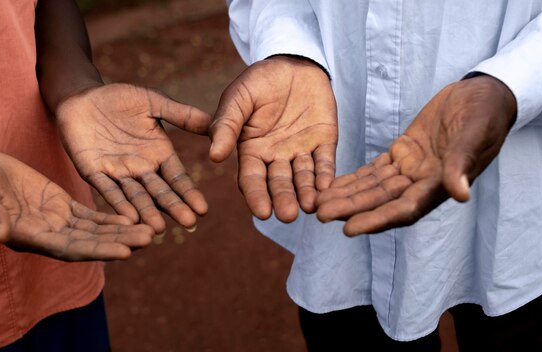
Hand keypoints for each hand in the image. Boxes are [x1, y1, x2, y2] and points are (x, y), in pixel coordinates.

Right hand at [0, 150, 152, 260]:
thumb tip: (3, 232)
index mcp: (30, 238)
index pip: (71, 249)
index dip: (98, 251)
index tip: (125, 252)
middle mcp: (48, 235)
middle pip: (91, 242)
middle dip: (120, 242)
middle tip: (149, 239)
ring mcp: (57, 222)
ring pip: (95, 231)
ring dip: (122, 232)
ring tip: (150, 231)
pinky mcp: (62, 207)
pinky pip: (91, 216)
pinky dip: (110, 219)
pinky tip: (132, 217)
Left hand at [56, 83, 211, 232]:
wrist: (83, 96)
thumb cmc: (120, 98)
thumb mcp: (155, 102)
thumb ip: (182, 115)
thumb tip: (215, 124)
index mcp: (159, 154)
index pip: (177, 178)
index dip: (189, 193)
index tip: (203, 209)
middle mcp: (141, 168)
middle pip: (160, 192)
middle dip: (174, 207)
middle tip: (189, 224)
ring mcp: (118, 173)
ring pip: (135, 196)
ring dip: (147, 213)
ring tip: (158, 229)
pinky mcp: (93, 172)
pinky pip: (107, 190)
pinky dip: (118, 204)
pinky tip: (128, 218)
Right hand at [210, 56, 337, 222]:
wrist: (292, 62)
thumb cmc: (258, 81)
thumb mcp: (237, 99)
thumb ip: (226, 125)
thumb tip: (214, 156)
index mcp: (251, 151)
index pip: (252, 179)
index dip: (256, 196)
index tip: (262, 213)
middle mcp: (276, 157)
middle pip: (279, 183)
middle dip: (283, 199)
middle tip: (288, 215)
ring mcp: (300, 150)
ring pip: (303, 177)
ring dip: (306, 192)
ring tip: (309, 206)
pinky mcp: (324, 141)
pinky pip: (325, 162)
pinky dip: (326, 175)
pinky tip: (327, 187)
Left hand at [316, 75, 516, 235]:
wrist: (482, 95)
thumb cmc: (485, 114)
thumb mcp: (475, 133)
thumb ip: (462, 163)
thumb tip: (459, 195)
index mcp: (440, 184)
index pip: (404, 208)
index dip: (377, 219)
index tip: (349, 229)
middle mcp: (422, 183)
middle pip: (381, 202)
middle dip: (351, 209)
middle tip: (321, 215)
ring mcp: (411, 169)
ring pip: (373, 188)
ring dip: (347, 196)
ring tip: (319, 204)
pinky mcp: (403, 153)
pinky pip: (374, 170)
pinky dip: (354, 178)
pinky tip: (333, 185)